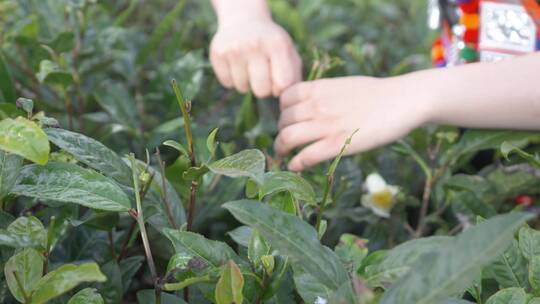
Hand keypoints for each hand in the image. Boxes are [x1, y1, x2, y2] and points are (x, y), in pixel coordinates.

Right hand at [210, 18, 301, 97]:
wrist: (244, 19)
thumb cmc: (271, 43)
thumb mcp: (288, 52)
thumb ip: (294, 76)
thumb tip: (285, 98)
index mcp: (277, 44)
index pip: (283, 84)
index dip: (280, 88)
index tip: (278, 81)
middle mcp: (255, 45)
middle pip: (261, 91)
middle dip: (263, 89)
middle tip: (262, 76)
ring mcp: (234, 49)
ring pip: (242, 88)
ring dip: (247, 83)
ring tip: (249, 67)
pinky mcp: (218, 54)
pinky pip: (227, 83)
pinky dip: (232, 79)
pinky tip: (237, 65)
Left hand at [275, 76, 429, 170]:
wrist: (402, 100)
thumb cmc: (378, 93)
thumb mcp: (344, 85)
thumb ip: (324, 94)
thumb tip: (311, 103)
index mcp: (319, 88)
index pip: (284, 98)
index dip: (282, 111)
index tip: (288, 120)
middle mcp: (317, 105)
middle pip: (283, 120)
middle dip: (281, 131)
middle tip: (286, 141)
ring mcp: (326, 125)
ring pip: (288, 137)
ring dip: (282, 148)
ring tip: (284, 154)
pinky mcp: (337, 145)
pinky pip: (306, 156)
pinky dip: (296, 163)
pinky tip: (295, 166)